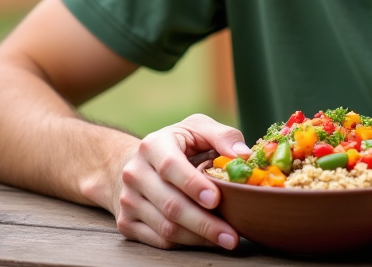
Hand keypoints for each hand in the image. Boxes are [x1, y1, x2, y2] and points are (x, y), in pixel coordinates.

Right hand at [114, 113, 251, 249]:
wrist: (137, 164)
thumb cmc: (177, 144)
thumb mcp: (198, 128)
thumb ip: (223, 136)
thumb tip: (244, 155)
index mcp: (152, 146)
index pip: (170, 166)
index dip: (193, 184)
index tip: (215, 199)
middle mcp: (135, 173)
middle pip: (170, 205)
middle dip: (204, 222)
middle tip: (232, 235)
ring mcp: (128, 200)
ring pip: (165, 227)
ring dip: (198, 237)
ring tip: (226, 239)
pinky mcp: (127, 222)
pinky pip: (160, 240)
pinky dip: (186, 244)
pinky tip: (207, 240)